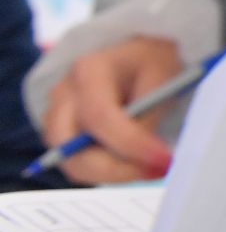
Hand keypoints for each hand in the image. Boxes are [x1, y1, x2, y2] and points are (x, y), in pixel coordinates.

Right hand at [40, 37, 183, 184]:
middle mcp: (63, 95)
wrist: (132, 58)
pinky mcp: (61, 138)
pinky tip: (136, 163)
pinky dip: (109, 172)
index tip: (164, 159)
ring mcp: (56, 118)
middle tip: (157, 170)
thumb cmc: (148, 62)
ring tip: (152, 167)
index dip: (131, 143)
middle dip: (116, 169)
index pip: (100, 116)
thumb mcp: (162, 75)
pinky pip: (80, 166)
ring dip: (115, 174)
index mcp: (89, 70)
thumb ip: (150, 112)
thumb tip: (145, 153)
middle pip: (72, 147)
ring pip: (74, 164)